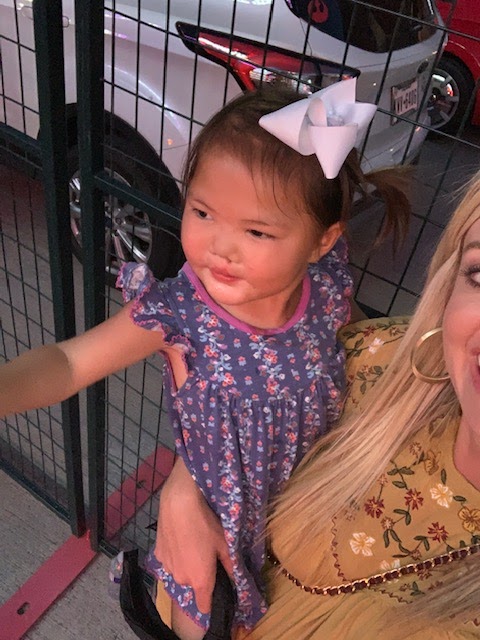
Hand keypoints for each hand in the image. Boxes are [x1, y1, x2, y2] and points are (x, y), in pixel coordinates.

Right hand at [154, 457, 232, 613]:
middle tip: (207, 553)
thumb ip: (231, 565)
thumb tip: (237, 579)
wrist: (179, 503)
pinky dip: (175, 553)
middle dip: (200, 574)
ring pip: (180, 571)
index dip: (211, 603)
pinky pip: (169, 559)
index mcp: (200, 580)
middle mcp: (181, 579)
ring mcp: (167, 567)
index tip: (217, 594)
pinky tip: (180, 536)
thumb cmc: (206, 524)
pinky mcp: (157, 554)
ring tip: (192, 542)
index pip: (205, 606)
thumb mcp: (224, 544)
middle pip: (193, 584)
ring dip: (186, 563)